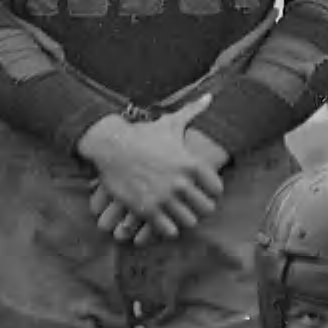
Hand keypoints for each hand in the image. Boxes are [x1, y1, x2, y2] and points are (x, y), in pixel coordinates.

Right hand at [78, 94, 224, 240]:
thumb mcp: (170, 122)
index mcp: (192, 163)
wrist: (110, 145)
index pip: (217, 189)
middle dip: (201, 207)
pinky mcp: (147, 210)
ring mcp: (164, 198)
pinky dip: (168, 228)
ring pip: (189, 221)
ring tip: (179, 214)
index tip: (205, 190)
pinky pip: (168, 230)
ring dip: (185, 218)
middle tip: (193, 206)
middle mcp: (181, 183)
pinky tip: (163, 220)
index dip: (213, 191)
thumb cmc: (142, 133)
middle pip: (207, 208)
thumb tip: (210, 97)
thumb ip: (194, 111)